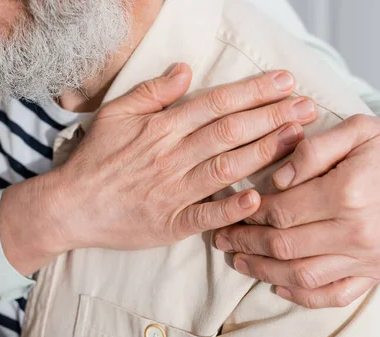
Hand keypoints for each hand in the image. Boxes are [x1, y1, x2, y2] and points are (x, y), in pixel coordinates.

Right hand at [0, 63, 316, 275]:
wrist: (70, 207)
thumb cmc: (96, 159)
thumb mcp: (117, 114)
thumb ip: (153, 91)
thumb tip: (186, 69)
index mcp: (163, 128)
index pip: (217, 104)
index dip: (254, 93)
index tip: (287, 83)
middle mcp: (172, 156)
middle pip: (230, 132)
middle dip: (272, 118)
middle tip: (309, 108)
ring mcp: (173, 191)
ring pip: (225, 168)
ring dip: (263, 153)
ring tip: (298, 140)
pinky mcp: (171, 223)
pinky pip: (205, 216)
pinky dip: (231, 208)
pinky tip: (258, 199)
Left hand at [215, 115, 379, 307]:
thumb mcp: (357, 129)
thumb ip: (313, 149)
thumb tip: (276, 179)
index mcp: (346, 192)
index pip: (279, 211)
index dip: (248, 213)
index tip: (229, 211)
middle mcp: (355, 231)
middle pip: (283, 246)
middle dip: (245, 243)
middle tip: (221, 238)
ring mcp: (368, 257)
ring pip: (302, 275)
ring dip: (263, 272)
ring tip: (239, 263)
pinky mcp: (378, 271)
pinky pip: (335, 295)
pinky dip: (304, 296)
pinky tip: (280, 287)